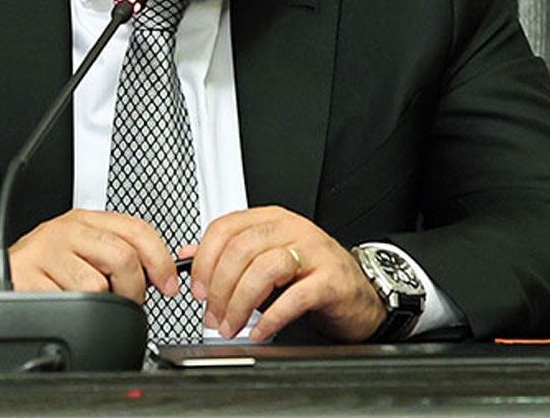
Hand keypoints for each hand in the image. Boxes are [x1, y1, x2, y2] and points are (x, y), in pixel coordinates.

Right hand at [0, 209, 178, 302]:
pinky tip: (65, 303)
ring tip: (89, 302)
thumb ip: (119, 253)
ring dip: (102, 304)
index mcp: (85, 220)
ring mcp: (45, 251)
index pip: (136, 229)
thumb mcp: (83, 251)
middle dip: (134, 289)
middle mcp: (65, 230)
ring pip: (97, 285)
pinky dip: (75, 311)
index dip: (160, 259)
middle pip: (123, 257)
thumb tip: (163, 274)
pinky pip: (70, 302)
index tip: (168, 283)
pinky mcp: (27, 276)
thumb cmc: (45, 270)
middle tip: (128, 301)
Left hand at [185, 206, 385, 342]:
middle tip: (213, 316)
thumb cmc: (312, 276)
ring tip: (232, 326)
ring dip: (240, 303)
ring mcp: (315, 252)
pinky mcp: (332, 280)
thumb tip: (189, 255)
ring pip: (264, 269)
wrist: (360, 294)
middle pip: (241, 249)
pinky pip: (294, 296)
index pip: (225, 228)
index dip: (205, 260)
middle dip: (219, 289)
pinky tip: (260, 330)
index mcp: (272, 220)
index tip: (197, 289)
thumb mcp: (268, 258)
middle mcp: (293, 229)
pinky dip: (271, 317)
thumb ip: (230, 254)